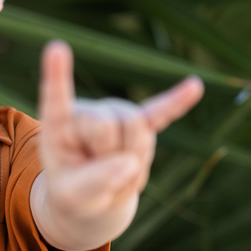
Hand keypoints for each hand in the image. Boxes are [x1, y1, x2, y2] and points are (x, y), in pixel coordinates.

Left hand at [31, 40, 203, 250]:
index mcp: (58, 126)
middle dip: (112, 159)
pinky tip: (194, 86)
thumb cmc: (77, 196)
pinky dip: (176, 102)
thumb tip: (129, 163)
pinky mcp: (142, 123)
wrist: (95, 202)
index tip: (57, 48)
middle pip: (111, 126)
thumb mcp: (75, 198)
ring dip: (134, 162)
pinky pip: (162, 113)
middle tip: (99, 176)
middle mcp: (88, 110)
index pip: (56, 98)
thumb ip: (95, 183)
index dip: (57, 75)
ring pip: (138, 130)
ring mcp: (116, 114)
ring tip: (117, 172)